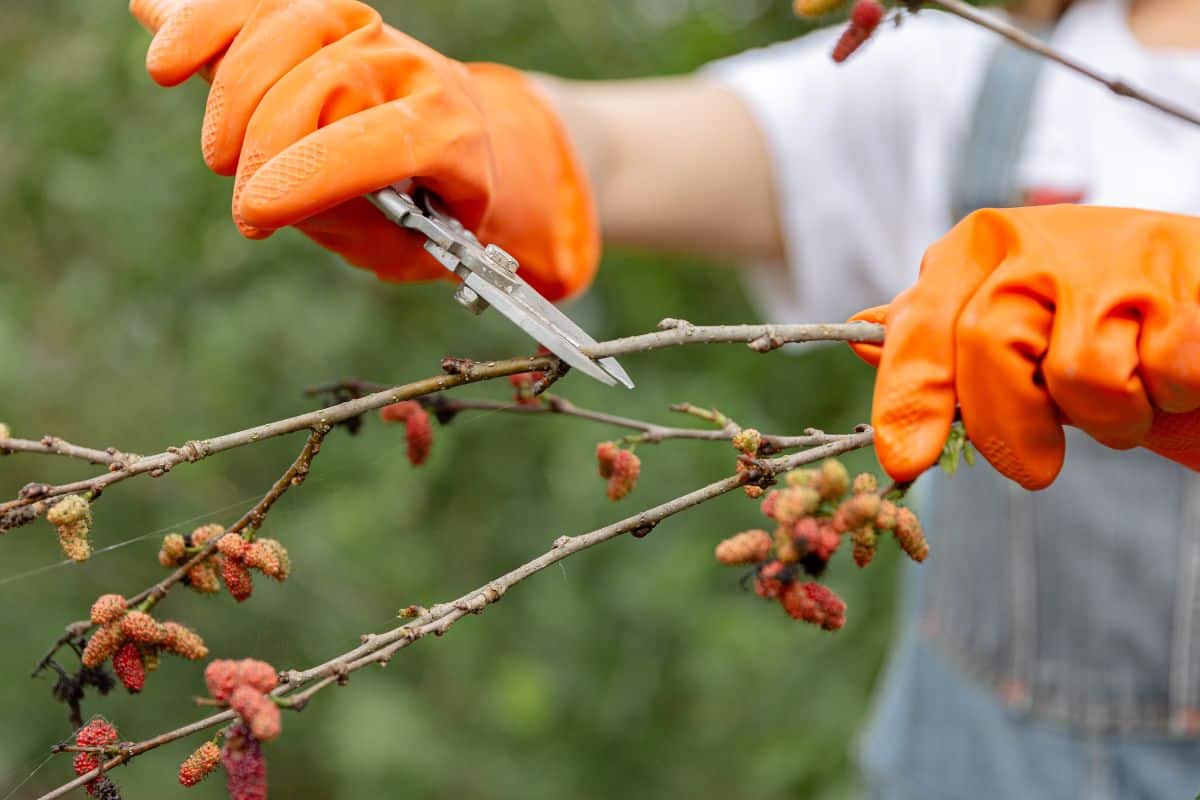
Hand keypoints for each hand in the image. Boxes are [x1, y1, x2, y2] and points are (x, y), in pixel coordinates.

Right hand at [129, 0, 598, 299]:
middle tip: (249, 206)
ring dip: (232, 92)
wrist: (465, 145)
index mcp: (449, 133)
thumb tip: (265, 198)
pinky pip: (255, 3)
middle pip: (323, 80)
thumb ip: (347, 219)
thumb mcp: (407, 243)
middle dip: (267, 148)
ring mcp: (365, 31)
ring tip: (218, 155)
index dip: (310, 174)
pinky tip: (167, 59)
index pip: (379, 142)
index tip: (255, 214)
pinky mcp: (320, 16)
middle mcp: (411, 68)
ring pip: (285, 25)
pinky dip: (203, 23)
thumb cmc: (432, 207)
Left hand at [849, 205, 1199, 488]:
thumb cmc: (1092, 320)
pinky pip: (1165, 373)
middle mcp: (1037, 241)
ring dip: (1109, 416)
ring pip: (1083, 376)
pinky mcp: (1189, 280)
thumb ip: (935, 338)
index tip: (905, 460)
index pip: (922, 322)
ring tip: (1128, 391)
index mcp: (977, 249)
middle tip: (1037, 462)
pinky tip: (1174, 371)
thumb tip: (855, 340)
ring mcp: (1117, 256)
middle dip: (1015, 427)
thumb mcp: (1007, 324)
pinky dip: (1172, 394)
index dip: (910, 394)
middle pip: (992, 349)